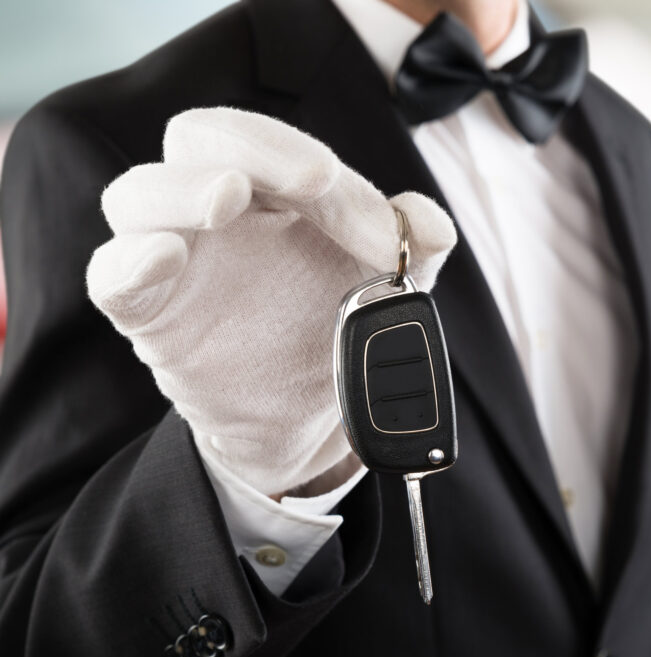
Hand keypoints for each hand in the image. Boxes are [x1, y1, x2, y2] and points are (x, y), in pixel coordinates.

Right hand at [87, 108, 456, 494]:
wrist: (307, 416)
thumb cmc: (335, 331)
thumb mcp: (390, 289)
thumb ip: (415, 250)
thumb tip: (432, 222)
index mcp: (269, 190)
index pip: (266, 140)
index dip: (311, 156)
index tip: (371, 215)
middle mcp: (213, 212)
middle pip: (197, 140)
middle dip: (252, 145)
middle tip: (315, 180)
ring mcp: (174, 260)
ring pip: (136, 195)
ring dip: (181, 189)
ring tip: (228, 199)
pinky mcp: (148, 315)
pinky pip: (111, 277)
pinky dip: (130, 261)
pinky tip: (166, 256)